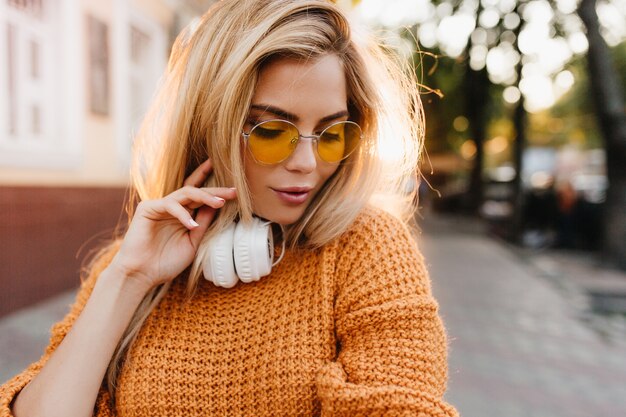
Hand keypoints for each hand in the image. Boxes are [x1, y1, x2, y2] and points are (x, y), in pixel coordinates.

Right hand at [108, 158, 235, 290]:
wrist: (142, 275)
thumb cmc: (166, 262)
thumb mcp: (193, 241)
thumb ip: (203, 223)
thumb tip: (218, 205)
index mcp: (183, 215)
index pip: (200, 197)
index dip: (215, 191)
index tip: (235, 190)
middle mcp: (172, 207)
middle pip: (195, 190)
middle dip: (215, 190)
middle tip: (233, 191)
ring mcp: (159, 206)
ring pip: (185, 193)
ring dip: (204, 196)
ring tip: (220, 203)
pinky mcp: (147, 208)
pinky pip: (170, 205)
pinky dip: (183, 214)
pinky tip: (192, 225)